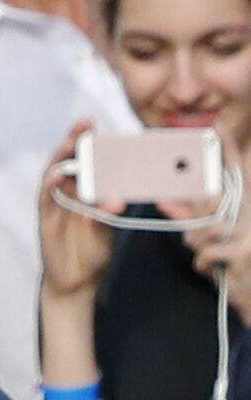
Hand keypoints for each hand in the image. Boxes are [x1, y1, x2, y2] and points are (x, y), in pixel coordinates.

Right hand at [39, 122, 117, 301]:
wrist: (77, 280)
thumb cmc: (94, 249)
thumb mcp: (108, 226)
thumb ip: (109, 211)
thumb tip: (117, 199)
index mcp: (90, 187)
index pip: (92, 157)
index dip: (96, 140)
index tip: (106, 126)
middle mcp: (72, 189)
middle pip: (71, 157)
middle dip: (77, 138)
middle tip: (86, 124)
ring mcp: (57, 201)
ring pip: (56, 171)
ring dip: (62, 155)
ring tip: (71, 141)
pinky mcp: (46, 216)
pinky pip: (46, 196)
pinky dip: (51, 183)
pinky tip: (57, 174)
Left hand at [166, 130, 250, 324]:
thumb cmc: (230, 263)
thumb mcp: (210, 238)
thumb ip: (189, 217)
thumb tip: (162, 199)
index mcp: (246, 202)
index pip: (235, 169)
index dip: (224, 146)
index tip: (213, 125)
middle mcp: (250, 210)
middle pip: (208, 199)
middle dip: (194, 215)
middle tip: (202, 228)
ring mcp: (248, 230)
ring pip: (201, 228)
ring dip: (198, 247)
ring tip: (212, 257)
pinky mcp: (243, 251)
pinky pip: (204, 253)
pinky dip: (204, 265)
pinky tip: (215, 270)